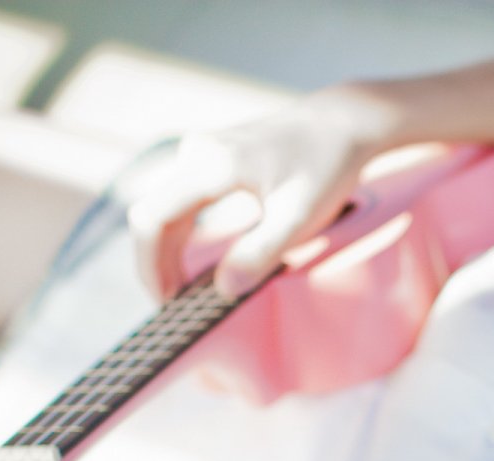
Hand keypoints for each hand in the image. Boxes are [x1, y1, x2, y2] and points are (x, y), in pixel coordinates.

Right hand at [127, 88, 392, 301]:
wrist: (343, 121)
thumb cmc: (326, 167)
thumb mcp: (299, 219)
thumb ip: (260, 254)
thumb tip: (223, 289)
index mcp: (212, 165)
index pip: (153, 218)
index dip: (150, 264)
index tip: (165, 302)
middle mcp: (197, 152)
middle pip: (153, 214)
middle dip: (157, 262)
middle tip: (174, 305)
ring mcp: (201, 150)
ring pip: (166, 207)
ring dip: (168, 249)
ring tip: (182, 289)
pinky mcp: (210, 155)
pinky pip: (181, 199)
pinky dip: (181, 233)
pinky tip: (193, 260)